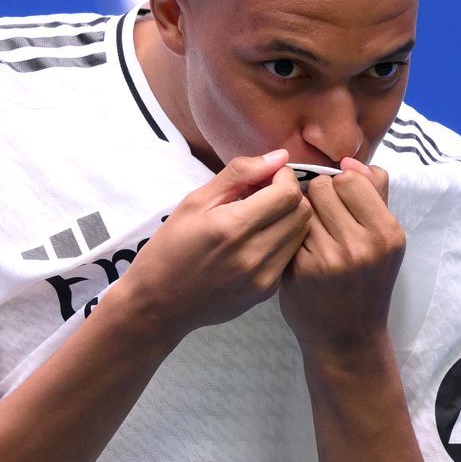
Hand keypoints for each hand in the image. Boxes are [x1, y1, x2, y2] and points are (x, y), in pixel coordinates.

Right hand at [110, 149, 314, 337]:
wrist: (158, 304)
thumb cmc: (170, 248)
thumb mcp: (194, 202)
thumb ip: (239, 174)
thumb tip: (279, 156)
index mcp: (232, 227)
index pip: (287, 193)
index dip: (284, 177)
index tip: (267, 176)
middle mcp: (254, 255)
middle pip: (301, 213)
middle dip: (289, 195)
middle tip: (265, 194)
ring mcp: (263, 278)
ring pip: (301, 235)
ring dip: (288, 218)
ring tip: (261, 217)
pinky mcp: (266, 292)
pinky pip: (289, 256)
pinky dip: (282, 241)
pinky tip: (257, 240)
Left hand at [280, 156, 404, 353]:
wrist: (347, 337)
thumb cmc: (367, 283)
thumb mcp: (385, 240)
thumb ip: (375, 194)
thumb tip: (351, 161)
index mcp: (387, 232)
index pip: (351, 178)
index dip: (341, 186)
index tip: (342, 204)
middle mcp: (360, 245)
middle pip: (322, 187)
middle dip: (320, 198)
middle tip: (326, 221)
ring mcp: (328, 258)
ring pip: (301, 206)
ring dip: (304, 215)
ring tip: (314, 236)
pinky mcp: (299, 269)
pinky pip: (288, 229)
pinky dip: (291, 235)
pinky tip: (302, 252)